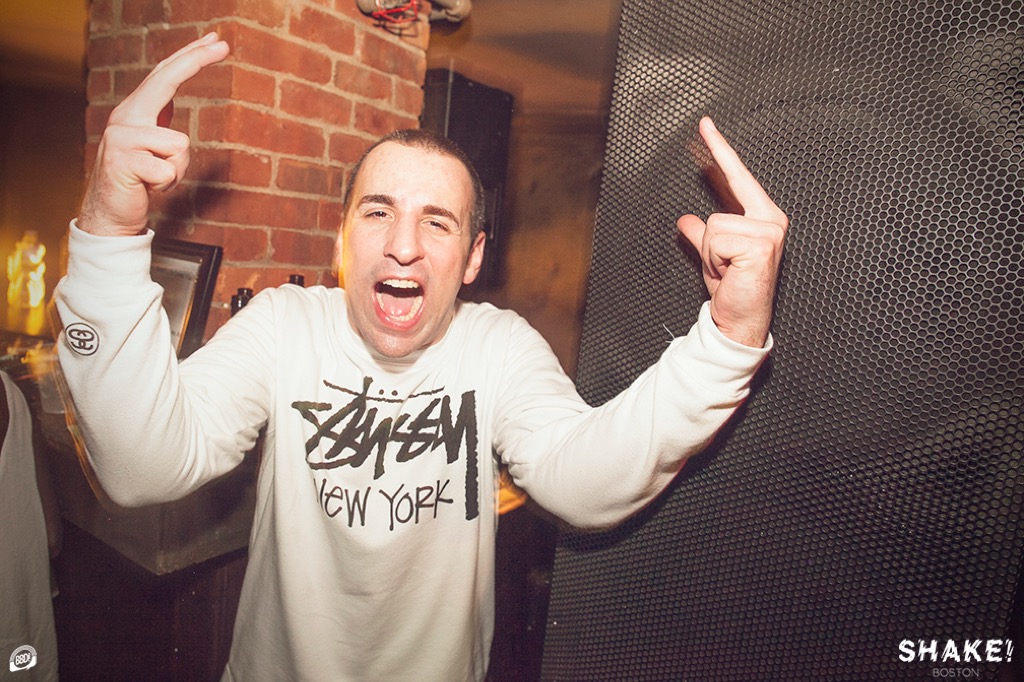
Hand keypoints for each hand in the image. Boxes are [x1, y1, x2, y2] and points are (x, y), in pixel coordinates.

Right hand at [78, 33, 229, 235]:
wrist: (111, 213)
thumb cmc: (138, 181)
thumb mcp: (152, 147)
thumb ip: (159, 122)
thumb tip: (170, 98)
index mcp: (135, 113)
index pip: (164, 77)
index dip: (189, 57)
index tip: (214, 41)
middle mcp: (126, 118)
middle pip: (164, 81)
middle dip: (195, 60)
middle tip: (221, 44)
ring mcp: (121, 137)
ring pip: (180, 145)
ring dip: (176, 170)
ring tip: (155, 178)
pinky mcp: (124, 161)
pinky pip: (169, 171)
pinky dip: (167, 185)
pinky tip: (148, 187)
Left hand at [676, 117, 787, 347]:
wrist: (738, 320)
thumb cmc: (732, 290)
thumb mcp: (711, 257)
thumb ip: (700, 235)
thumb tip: (686, 219)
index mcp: (762, 217)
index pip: (737, 178)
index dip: (720, 150)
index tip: (705, 124)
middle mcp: (770, 221)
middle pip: (716, 214)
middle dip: (710, 246)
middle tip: (724, 269)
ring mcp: (768, 232)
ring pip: (713, 227)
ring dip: (711, 254)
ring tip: (727, 271)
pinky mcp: (760, 245)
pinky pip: (715, 240)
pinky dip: (714, 260)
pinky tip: (731, 273)